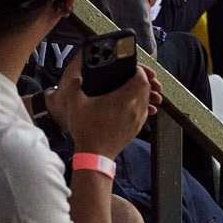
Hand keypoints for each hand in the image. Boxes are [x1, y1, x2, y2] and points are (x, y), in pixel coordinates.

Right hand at [50, 44, 151, 159]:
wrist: (94, 155)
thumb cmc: (87, 131)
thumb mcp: (75, 103)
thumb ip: (75, 85)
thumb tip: (77, 78)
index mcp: (122, 99)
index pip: (141, 79)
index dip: (140, 70)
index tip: (132, 67)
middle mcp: (134, 109)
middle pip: (147, 88)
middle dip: (142, 79)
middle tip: (132, 75)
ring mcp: (137, 120)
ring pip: (147, 100)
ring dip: (142, 92)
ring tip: (131, 88)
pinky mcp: (136, 129)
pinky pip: (144, 112)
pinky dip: (140, 104)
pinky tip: (129, 104)